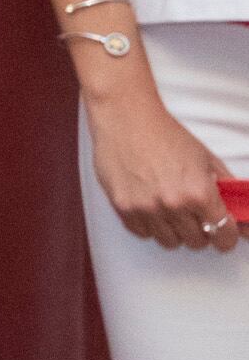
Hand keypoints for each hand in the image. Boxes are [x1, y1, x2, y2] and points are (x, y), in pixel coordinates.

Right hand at [88, 85, 245, 252]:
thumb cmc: (166, 135)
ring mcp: (146, 208)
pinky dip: (149, 226)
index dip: (227, 237)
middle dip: (200, 231)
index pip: (223, 234)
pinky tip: (151, 208)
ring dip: (174, 231)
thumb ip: (227, 190)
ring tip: (171, 212)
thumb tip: (243, 217)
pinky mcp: (122, 207)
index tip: (224, 236)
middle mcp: (173, 204)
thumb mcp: (206, 159)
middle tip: (194, 216)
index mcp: (199, 192)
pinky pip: (143, 233)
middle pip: (197, 242)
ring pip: (170, 242)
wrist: (126, 118)